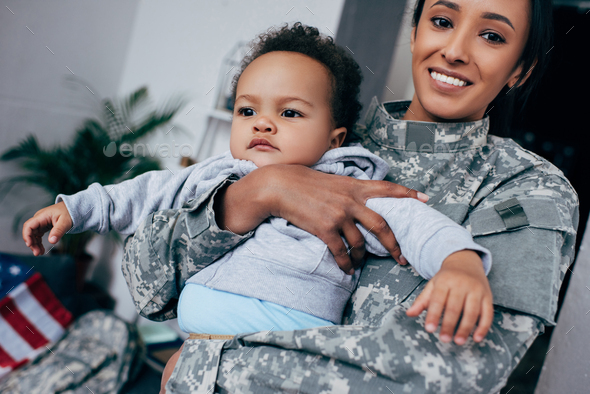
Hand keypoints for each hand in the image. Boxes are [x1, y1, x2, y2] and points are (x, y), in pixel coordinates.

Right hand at [22, 201, 72, 255]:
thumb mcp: (65, 222)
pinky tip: (41, 249)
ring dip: (35, 244)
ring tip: (40, 253)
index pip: (28, 225)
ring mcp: (41, 223)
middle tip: (37, 253)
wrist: (73, 208)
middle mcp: (39, 219)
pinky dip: (39, 243)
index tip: (30, 244)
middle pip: (30, 232)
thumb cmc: (69, 212)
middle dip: (32, 243)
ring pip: (33, 235)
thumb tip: (52, 241)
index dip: (26, 235)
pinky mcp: (44, 226)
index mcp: (42, 216)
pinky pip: (38, 235)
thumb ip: (58, 231)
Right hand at [215, 164, 427, 274]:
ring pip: (361, 243)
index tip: (425, 200)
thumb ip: (351, 190)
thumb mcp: (334, 181)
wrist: (281, 186)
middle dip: (394, 244)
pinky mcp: (325, 228)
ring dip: (362, 257)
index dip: (408, 194)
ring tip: (360, 263)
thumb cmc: (306, 183)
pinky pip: (341, 251)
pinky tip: (346, 268)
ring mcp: (339, 215)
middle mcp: (351, 200)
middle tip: (402, 257)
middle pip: (382, 225)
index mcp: (355, 186)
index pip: (388, 188)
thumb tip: (365, 201)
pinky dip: (346, 263)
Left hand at [406, 250, 492, 344]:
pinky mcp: (488, 296)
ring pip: (472, 311)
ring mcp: (477, 290)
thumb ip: (422, 300)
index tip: (429, 329)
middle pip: (455, 307)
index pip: (438, 299)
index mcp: (445, 281)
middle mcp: (462, 284)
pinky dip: (483, 327)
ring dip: (465, 328)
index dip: (433, 315)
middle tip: (444, 339)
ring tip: (458, 341)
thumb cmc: (447, 277)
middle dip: (449, 325)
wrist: (466, 262)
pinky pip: (487, 313)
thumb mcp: (433, 285)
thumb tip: (409, 313)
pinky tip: (477, 338)